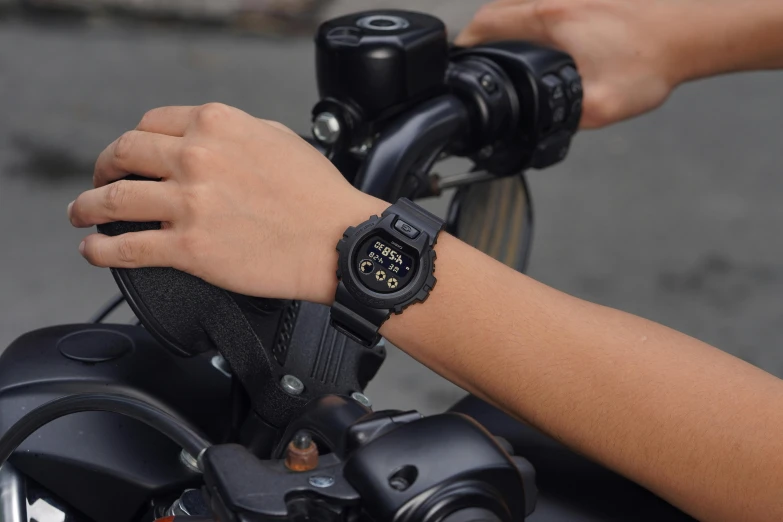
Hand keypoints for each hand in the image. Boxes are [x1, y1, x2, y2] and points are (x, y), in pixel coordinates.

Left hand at [68, 103, 385, 304]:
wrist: (339, 241)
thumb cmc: (319, 196)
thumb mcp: (278, 138)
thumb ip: (234, 134)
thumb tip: (207, 142)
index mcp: (217, 125)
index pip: (151, 123)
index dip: (133, 141)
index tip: (131, 155)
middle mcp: (196, 157)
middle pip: (124, 154)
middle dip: (105, 167)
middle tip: (101, 181)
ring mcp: (188, 203)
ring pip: (112, 200)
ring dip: (88, 206)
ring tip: (81, 214)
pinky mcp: (189, 247)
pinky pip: (125, 247)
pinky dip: (99, 249)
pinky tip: (93, 249)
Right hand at [456, 0, 695, 127]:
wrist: (691, 33)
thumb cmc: (653, 60)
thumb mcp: (602, 107)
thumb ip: (565, 119)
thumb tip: (543, 126)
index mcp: (552, 20)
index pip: (489, 22)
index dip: (466, 42)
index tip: (459, 58)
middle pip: (500, 7)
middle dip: (481, 32)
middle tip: (476, 57)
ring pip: (522, 1)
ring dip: (506, 21)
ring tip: (502, 49)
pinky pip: (546, 2)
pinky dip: (531, 16)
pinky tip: (539, 37)